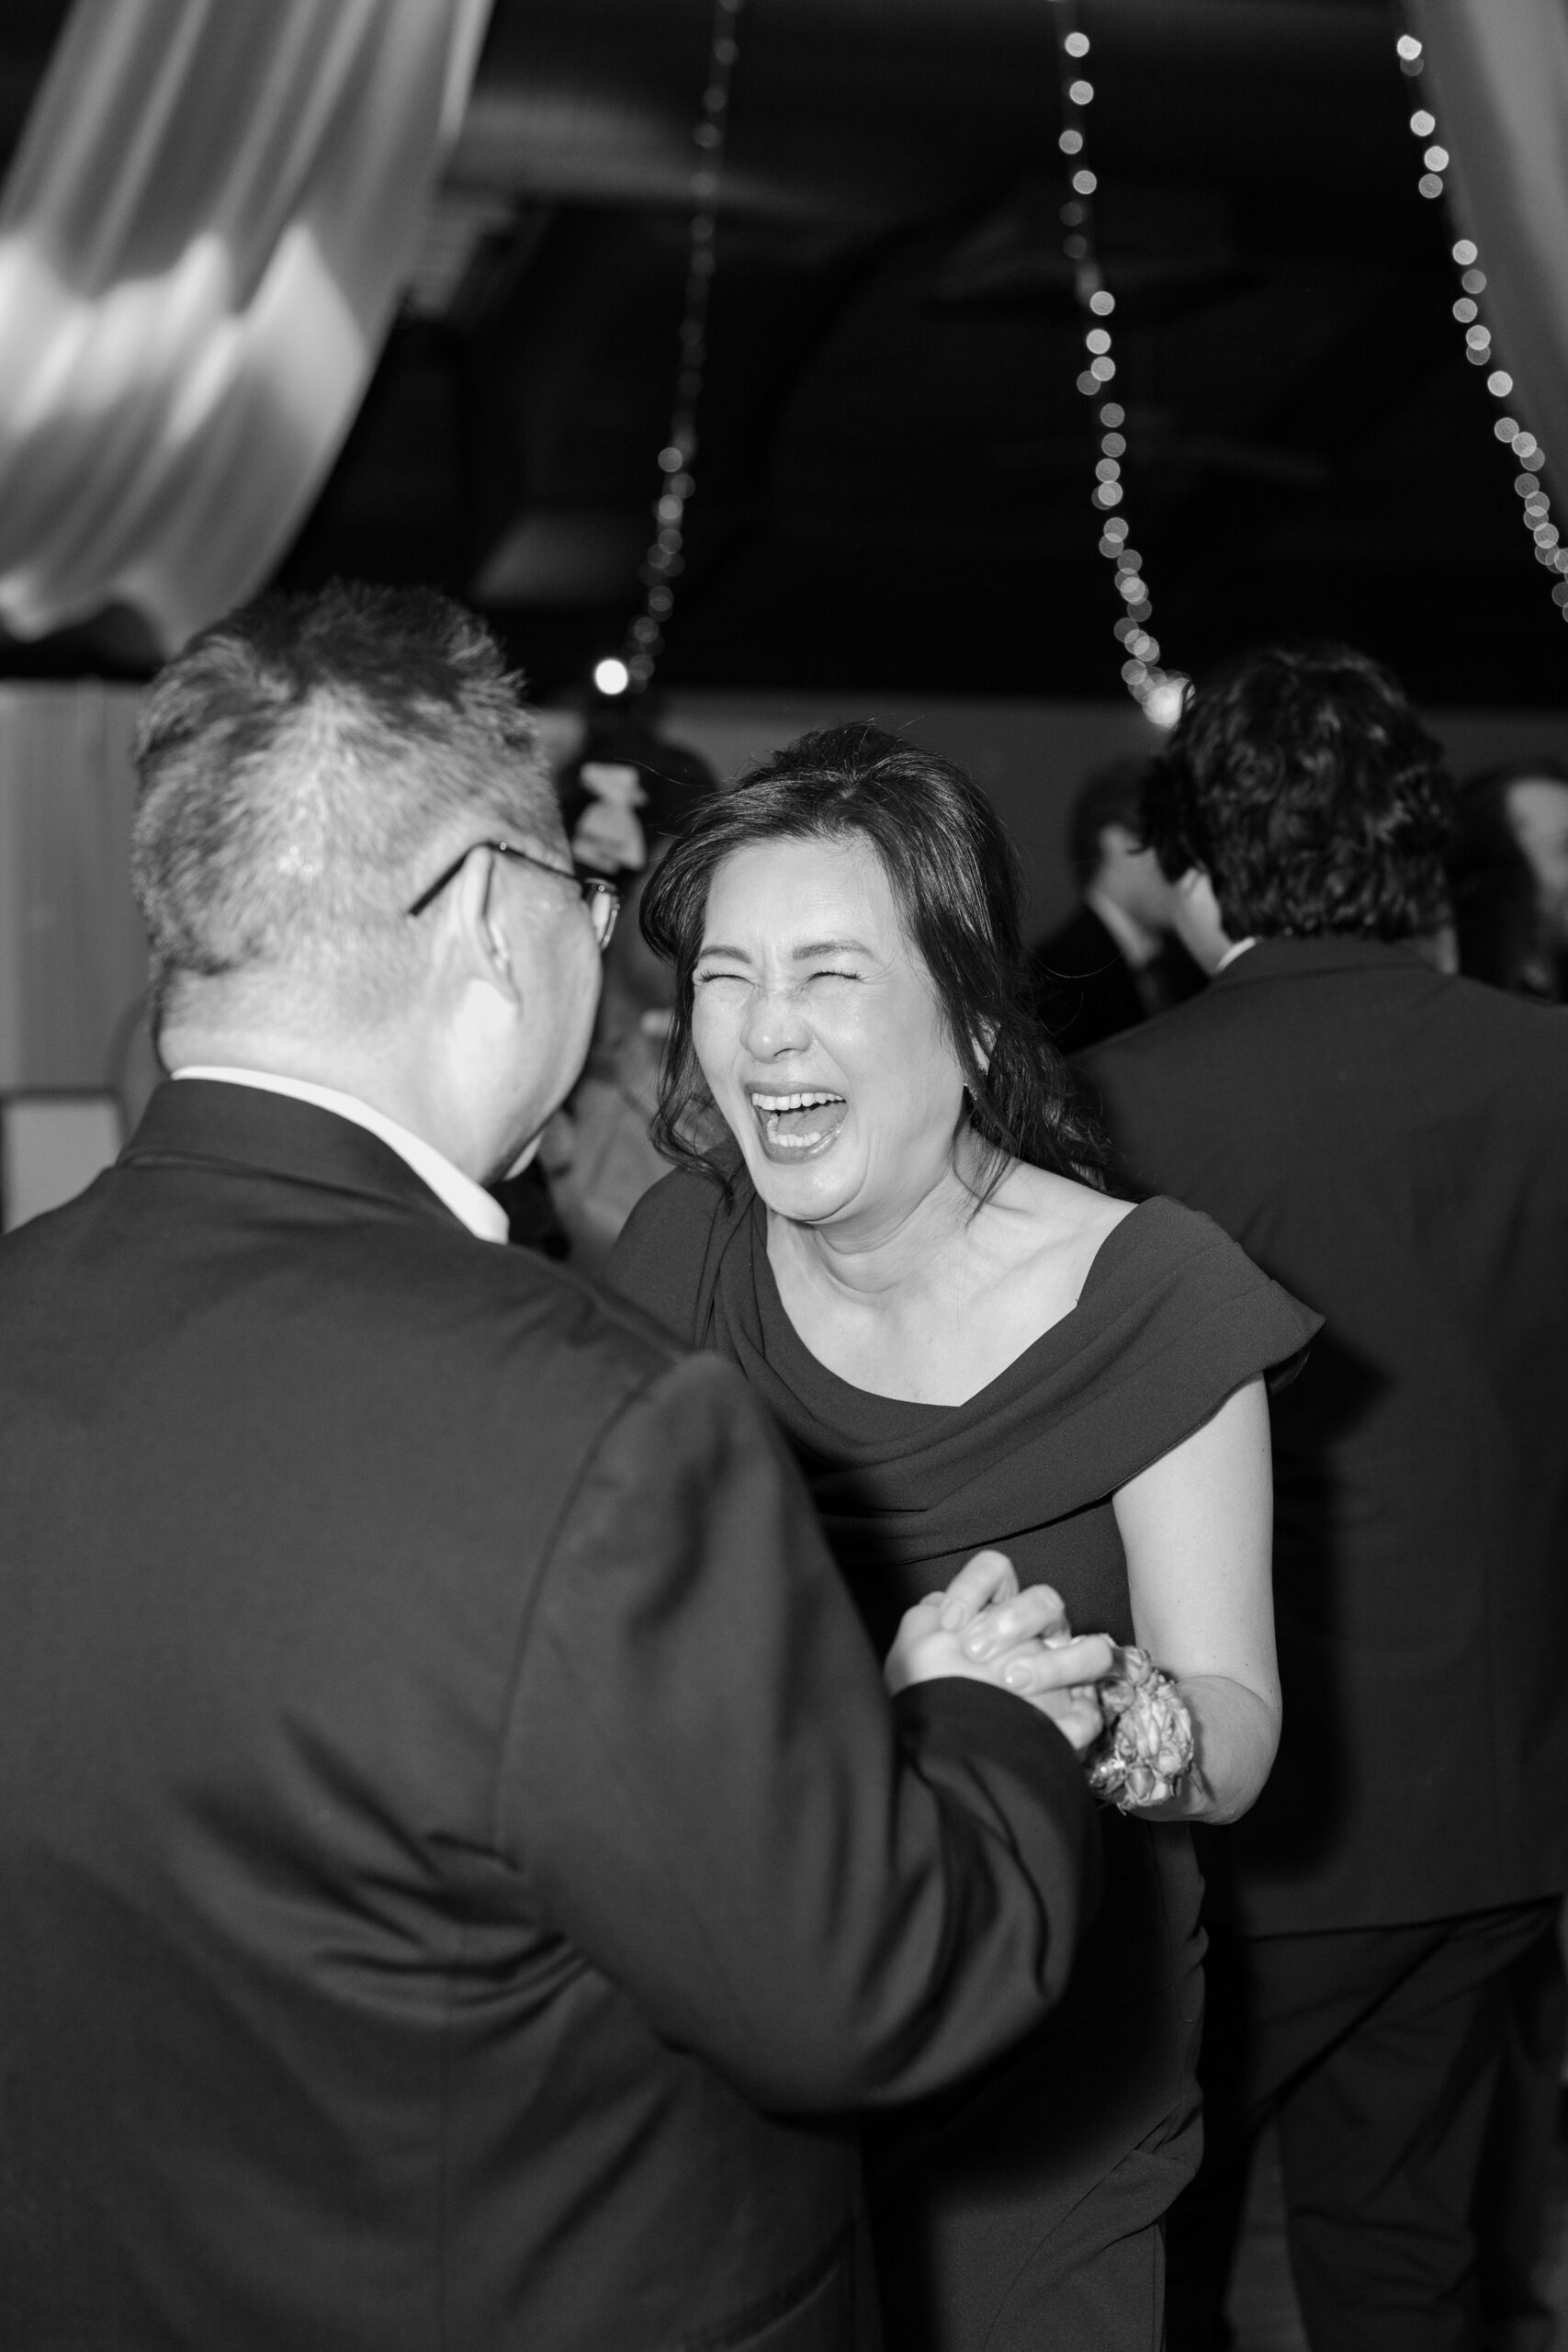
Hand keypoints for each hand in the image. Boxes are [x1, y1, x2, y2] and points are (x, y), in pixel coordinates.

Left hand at [884, 1550, 1112, 1753]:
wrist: (948, 1758)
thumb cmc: (932, 1697)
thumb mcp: (913, 1656)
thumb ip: (922, 1623)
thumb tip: (940, 1607)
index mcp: (995, 1613)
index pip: (996, 1572)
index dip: (975, 1586)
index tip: (949, 1622)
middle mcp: (1036, 1635)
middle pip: (1046, 1601)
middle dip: (1013, 1620)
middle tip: (975, 1651)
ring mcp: (1064, 1674)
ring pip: (1092, 1650)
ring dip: (1053, 1665)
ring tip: (1012, 1683)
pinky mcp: (1078, 1717)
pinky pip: (1092, 1713)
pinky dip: (1074, 1723)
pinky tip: (1047, 1731)